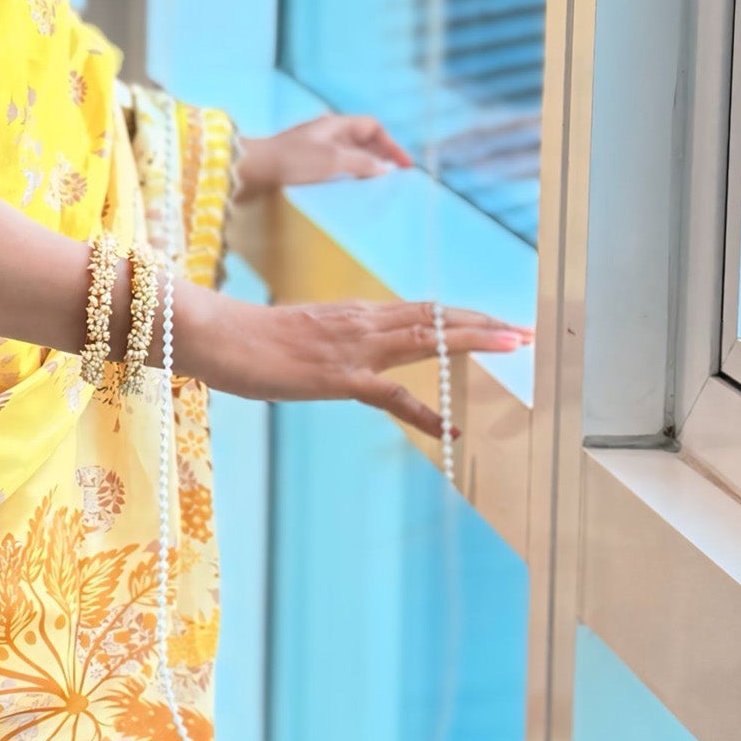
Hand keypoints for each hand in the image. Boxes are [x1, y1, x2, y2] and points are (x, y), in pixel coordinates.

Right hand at [181, 289, 529, 438]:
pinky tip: (451, 429)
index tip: (498, 320)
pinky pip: (391, 395)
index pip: (421, 311)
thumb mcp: (300, 336)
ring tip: (512, 345)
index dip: (462, 316)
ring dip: (473, 341)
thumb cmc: (247, 339)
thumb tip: (349, 358)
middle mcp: (362, 322)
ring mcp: (352, 348)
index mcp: (354, 314)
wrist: (214, 333)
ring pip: (426, 339)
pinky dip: (425, 412)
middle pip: (435, 318)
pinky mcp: (338, 377)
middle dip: (484, 324)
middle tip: (525, 331)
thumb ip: (332, 343)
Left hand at [237, 111, 413, 195]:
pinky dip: (349, 173)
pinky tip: (350, 186)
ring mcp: (315, 146)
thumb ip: (361, 164)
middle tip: (396, 175)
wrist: (253, 167)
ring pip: (350, 153)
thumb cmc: (292, 160)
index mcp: (335, 125)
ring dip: (365, 165)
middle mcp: (327, 132)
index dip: (391, 144)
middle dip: (381, 155)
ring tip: (378, 183)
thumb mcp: (332, 161)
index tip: (404, 165)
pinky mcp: (304, 162)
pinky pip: (336, 164)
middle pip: (362, 139)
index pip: (372, 127)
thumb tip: (385, 169)